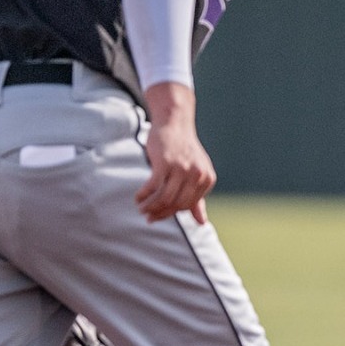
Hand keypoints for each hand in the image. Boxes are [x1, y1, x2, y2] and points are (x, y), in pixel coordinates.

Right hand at [136, 81, 215, 223]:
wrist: (174, 122)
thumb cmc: (183, 150)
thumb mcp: (195, 173)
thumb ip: (198, 198)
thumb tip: (202, 222)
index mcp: (207, 179)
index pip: (187, 205)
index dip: (171, 213)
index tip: (157, 216)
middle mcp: (197, 175)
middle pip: (176, 204)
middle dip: (159, 213)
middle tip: (146, 216)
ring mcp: (182, 169)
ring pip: (165, 198)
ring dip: (150, 206)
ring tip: (140, 208)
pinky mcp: (166, 163)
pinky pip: (153, 187)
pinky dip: (144, 195)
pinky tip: (137, 197)